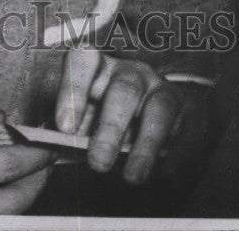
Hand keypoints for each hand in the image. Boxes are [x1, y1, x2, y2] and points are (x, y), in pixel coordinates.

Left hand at [55, 51, 211, 184]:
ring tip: (132, 176)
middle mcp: (131, 72)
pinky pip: (189, 128)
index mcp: (98, 67)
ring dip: (146, 145)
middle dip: (111, 128)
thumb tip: (48, 149)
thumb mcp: (81, 120)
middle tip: (98, 163)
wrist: (147, 116)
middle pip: (124, 90)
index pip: (83, 61)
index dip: (73, 89)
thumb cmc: (102, 119)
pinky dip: (179, 153)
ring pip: (159, 108)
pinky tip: (165, 173)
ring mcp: (162, 88)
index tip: (63, 127)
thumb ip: (67, 132)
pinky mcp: (189, 110)